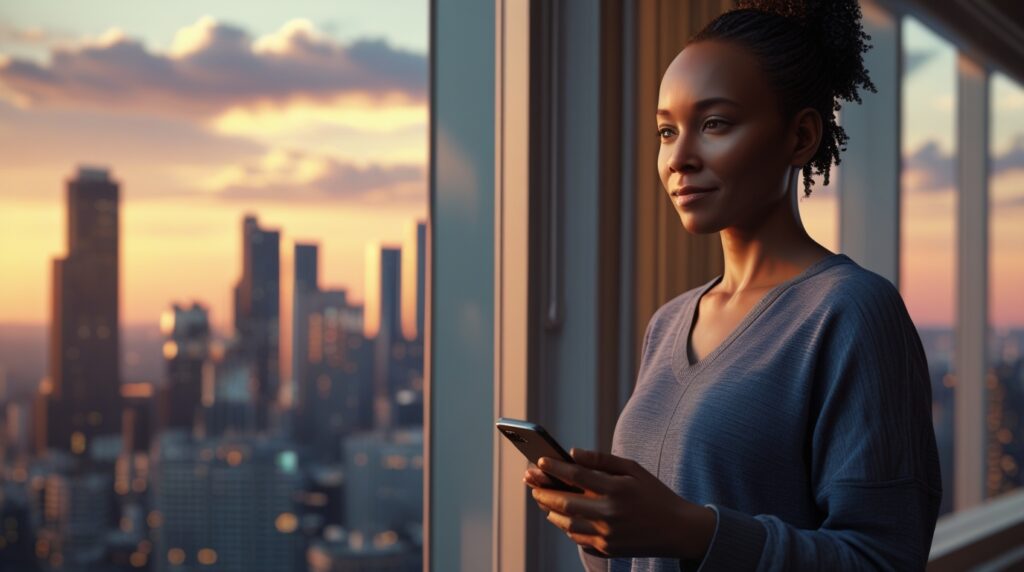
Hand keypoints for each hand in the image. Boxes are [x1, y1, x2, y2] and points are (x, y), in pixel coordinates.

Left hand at [522, 448, 715, 559]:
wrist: (677, 530)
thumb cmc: (653, 493)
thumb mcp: (633, 469)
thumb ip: (601, 460)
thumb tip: (572, 452)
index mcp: (618, 489)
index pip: (577, 476)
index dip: (555, 468)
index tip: (540, 461)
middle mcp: (611, 513)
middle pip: (566, 502)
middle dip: (544, 491)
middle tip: (530, 482)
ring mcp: (608, 534)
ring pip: (567, 523)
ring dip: (549, 509)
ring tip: (541, 498)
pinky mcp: (607, 549)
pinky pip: (577, 537)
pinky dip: (564, 525)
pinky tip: (558, 515)